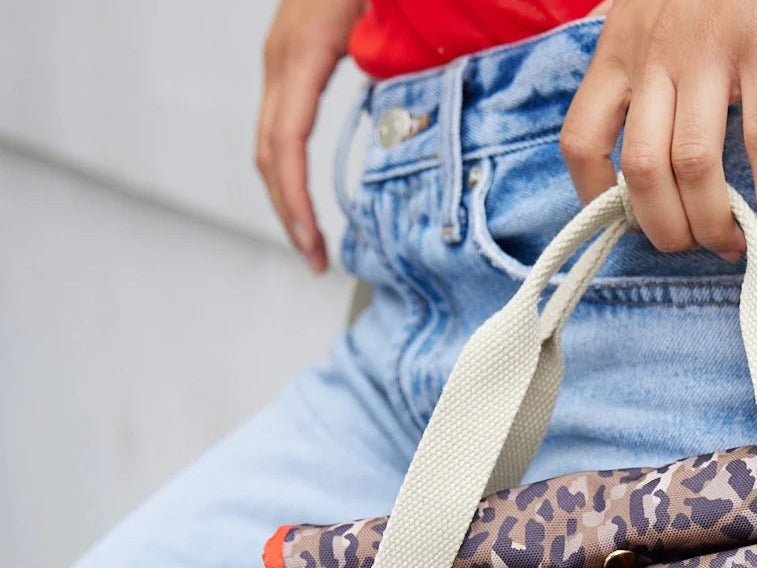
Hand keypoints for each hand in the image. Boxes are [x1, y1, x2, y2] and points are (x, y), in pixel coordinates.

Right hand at [256, 0, 365, 271]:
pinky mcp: (294, 58)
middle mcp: (283, 53)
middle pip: (270, 150)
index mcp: (304, 48)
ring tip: (311, 243)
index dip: (295, 200)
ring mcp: (283, 55)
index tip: (313, 245)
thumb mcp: (386, 6)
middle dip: (290, 213)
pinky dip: (289, 168)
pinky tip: (307, 196)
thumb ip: (392, 43)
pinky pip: (282, 123)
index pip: (286, 140)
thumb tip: (394, 82)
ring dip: (286, 197)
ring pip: (270, 140)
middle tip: (317, 262)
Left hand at [562, 0, 756, 258]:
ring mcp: (709, 52)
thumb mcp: (646, 9)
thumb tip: (632, 128)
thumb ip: (634, 61)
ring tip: (733, 242)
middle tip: (694, 243)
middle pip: (642, 169)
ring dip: (712, 221)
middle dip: (667, 227)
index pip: (581, 140)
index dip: (595, 197)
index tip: (628, 222)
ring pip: (694, 164)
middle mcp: (655, 54)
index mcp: (619, 49)